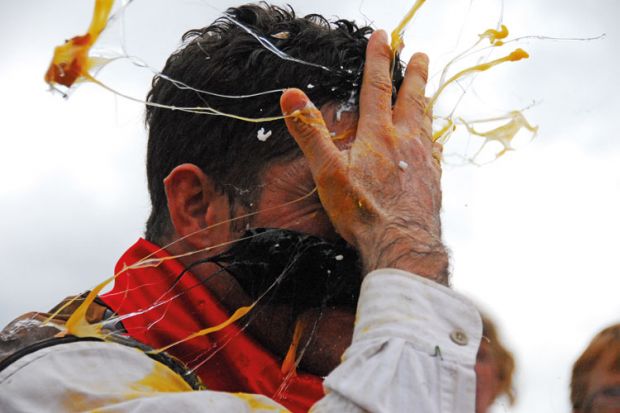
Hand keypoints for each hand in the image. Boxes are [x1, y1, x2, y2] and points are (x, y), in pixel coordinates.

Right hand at [280, 30, 447, 284]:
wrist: (401, 244)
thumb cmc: (363, 211)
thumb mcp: (327, 171)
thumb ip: (310, 132)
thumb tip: (291, 95)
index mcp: (378, 135)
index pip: (377, 87)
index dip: (378, 59)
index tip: (384, 37)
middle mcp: (405, 142)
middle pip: (412, 99)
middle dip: (415, 74)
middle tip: (421, 55)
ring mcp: (422, 162)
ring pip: (426, 122)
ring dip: (426, 101)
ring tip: (428, 90)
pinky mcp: (432, 182)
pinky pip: (434, 151)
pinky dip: (433, 138)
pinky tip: (433, 142)